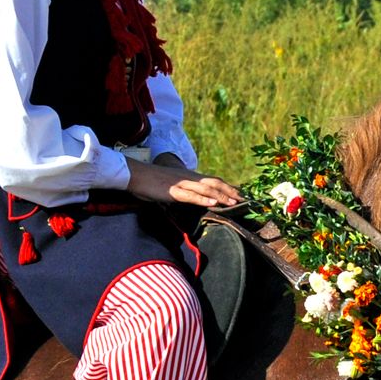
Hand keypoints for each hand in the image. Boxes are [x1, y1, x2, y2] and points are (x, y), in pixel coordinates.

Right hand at [120, 150, 245, 209]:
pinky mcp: (173, 191)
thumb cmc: (152, 182)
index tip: (240, 194)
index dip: (228, 187)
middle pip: (214, 183)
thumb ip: (185, 191)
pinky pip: (190, 196)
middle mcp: (189, 178)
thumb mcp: (172, 186)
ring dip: (221, 196)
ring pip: (206, 189)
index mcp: (190, 176)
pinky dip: (203, 200)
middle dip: (230, 191)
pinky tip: (212, 204)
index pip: (213, 180)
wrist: (136, 175)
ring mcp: (181, 184)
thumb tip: (195, 199)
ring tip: (234, 203)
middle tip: (244, 200)